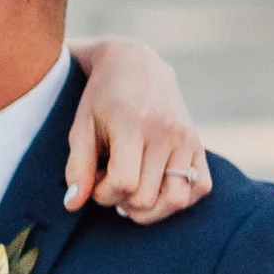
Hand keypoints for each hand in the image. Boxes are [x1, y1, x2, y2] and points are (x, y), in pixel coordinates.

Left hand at [65, 38, 209, 220]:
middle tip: (112, 179)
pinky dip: (179, 197)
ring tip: (134, 190)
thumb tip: (72, 205)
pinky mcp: (198, 144)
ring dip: (151, 209)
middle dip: (121, 200)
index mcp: (133, 124)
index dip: (103, 194)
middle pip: (146, 198)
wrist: (137, 65)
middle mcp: (165, 132)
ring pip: (176, 201)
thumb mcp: (81, 128)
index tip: (96, 178)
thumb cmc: (102, 100)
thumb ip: (77, 168)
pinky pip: (200, 188)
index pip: (123, 184)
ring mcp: (186, 138)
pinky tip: (158, 185)